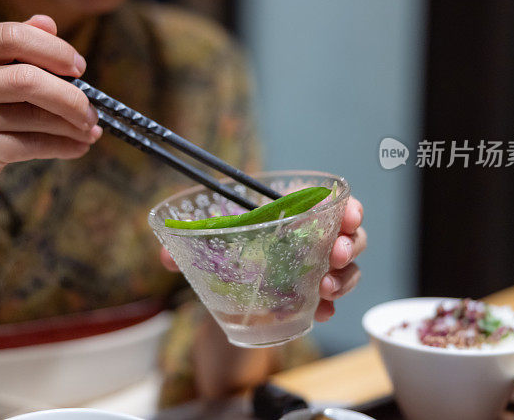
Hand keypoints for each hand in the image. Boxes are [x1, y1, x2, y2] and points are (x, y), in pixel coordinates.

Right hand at [0, 15, 101, 224]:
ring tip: (90, 129)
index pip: (9, 36)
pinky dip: (61, 146)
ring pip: (31, 114)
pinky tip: (78, 147)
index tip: (79, 67)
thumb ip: (13, 53)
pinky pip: (29, 144)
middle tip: (91, 109)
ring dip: (70, 124)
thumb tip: (48, 22)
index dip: (52, 49)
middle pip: (25, 78)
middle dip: (69, 95)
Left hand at [159, 196, 365, 321]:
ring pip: (349, 268)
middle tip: (335, 254)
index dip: (347, 206)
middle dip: (350, 242)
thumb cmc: (222, 254)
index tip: (349, 213)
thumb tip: (163, 256)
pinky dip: (329, 307)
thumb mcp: (205, 245)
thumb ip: (183, 246)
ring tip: (326, 288)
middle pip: (350, 234)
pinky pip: (333, 302)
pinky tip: (319, 312)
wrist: (223, 295)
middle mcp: (310, 238)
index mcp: (289, 213)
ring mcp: (315, 269)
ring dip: (345, 277)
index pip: (330, 201)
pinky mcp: (312, 298)